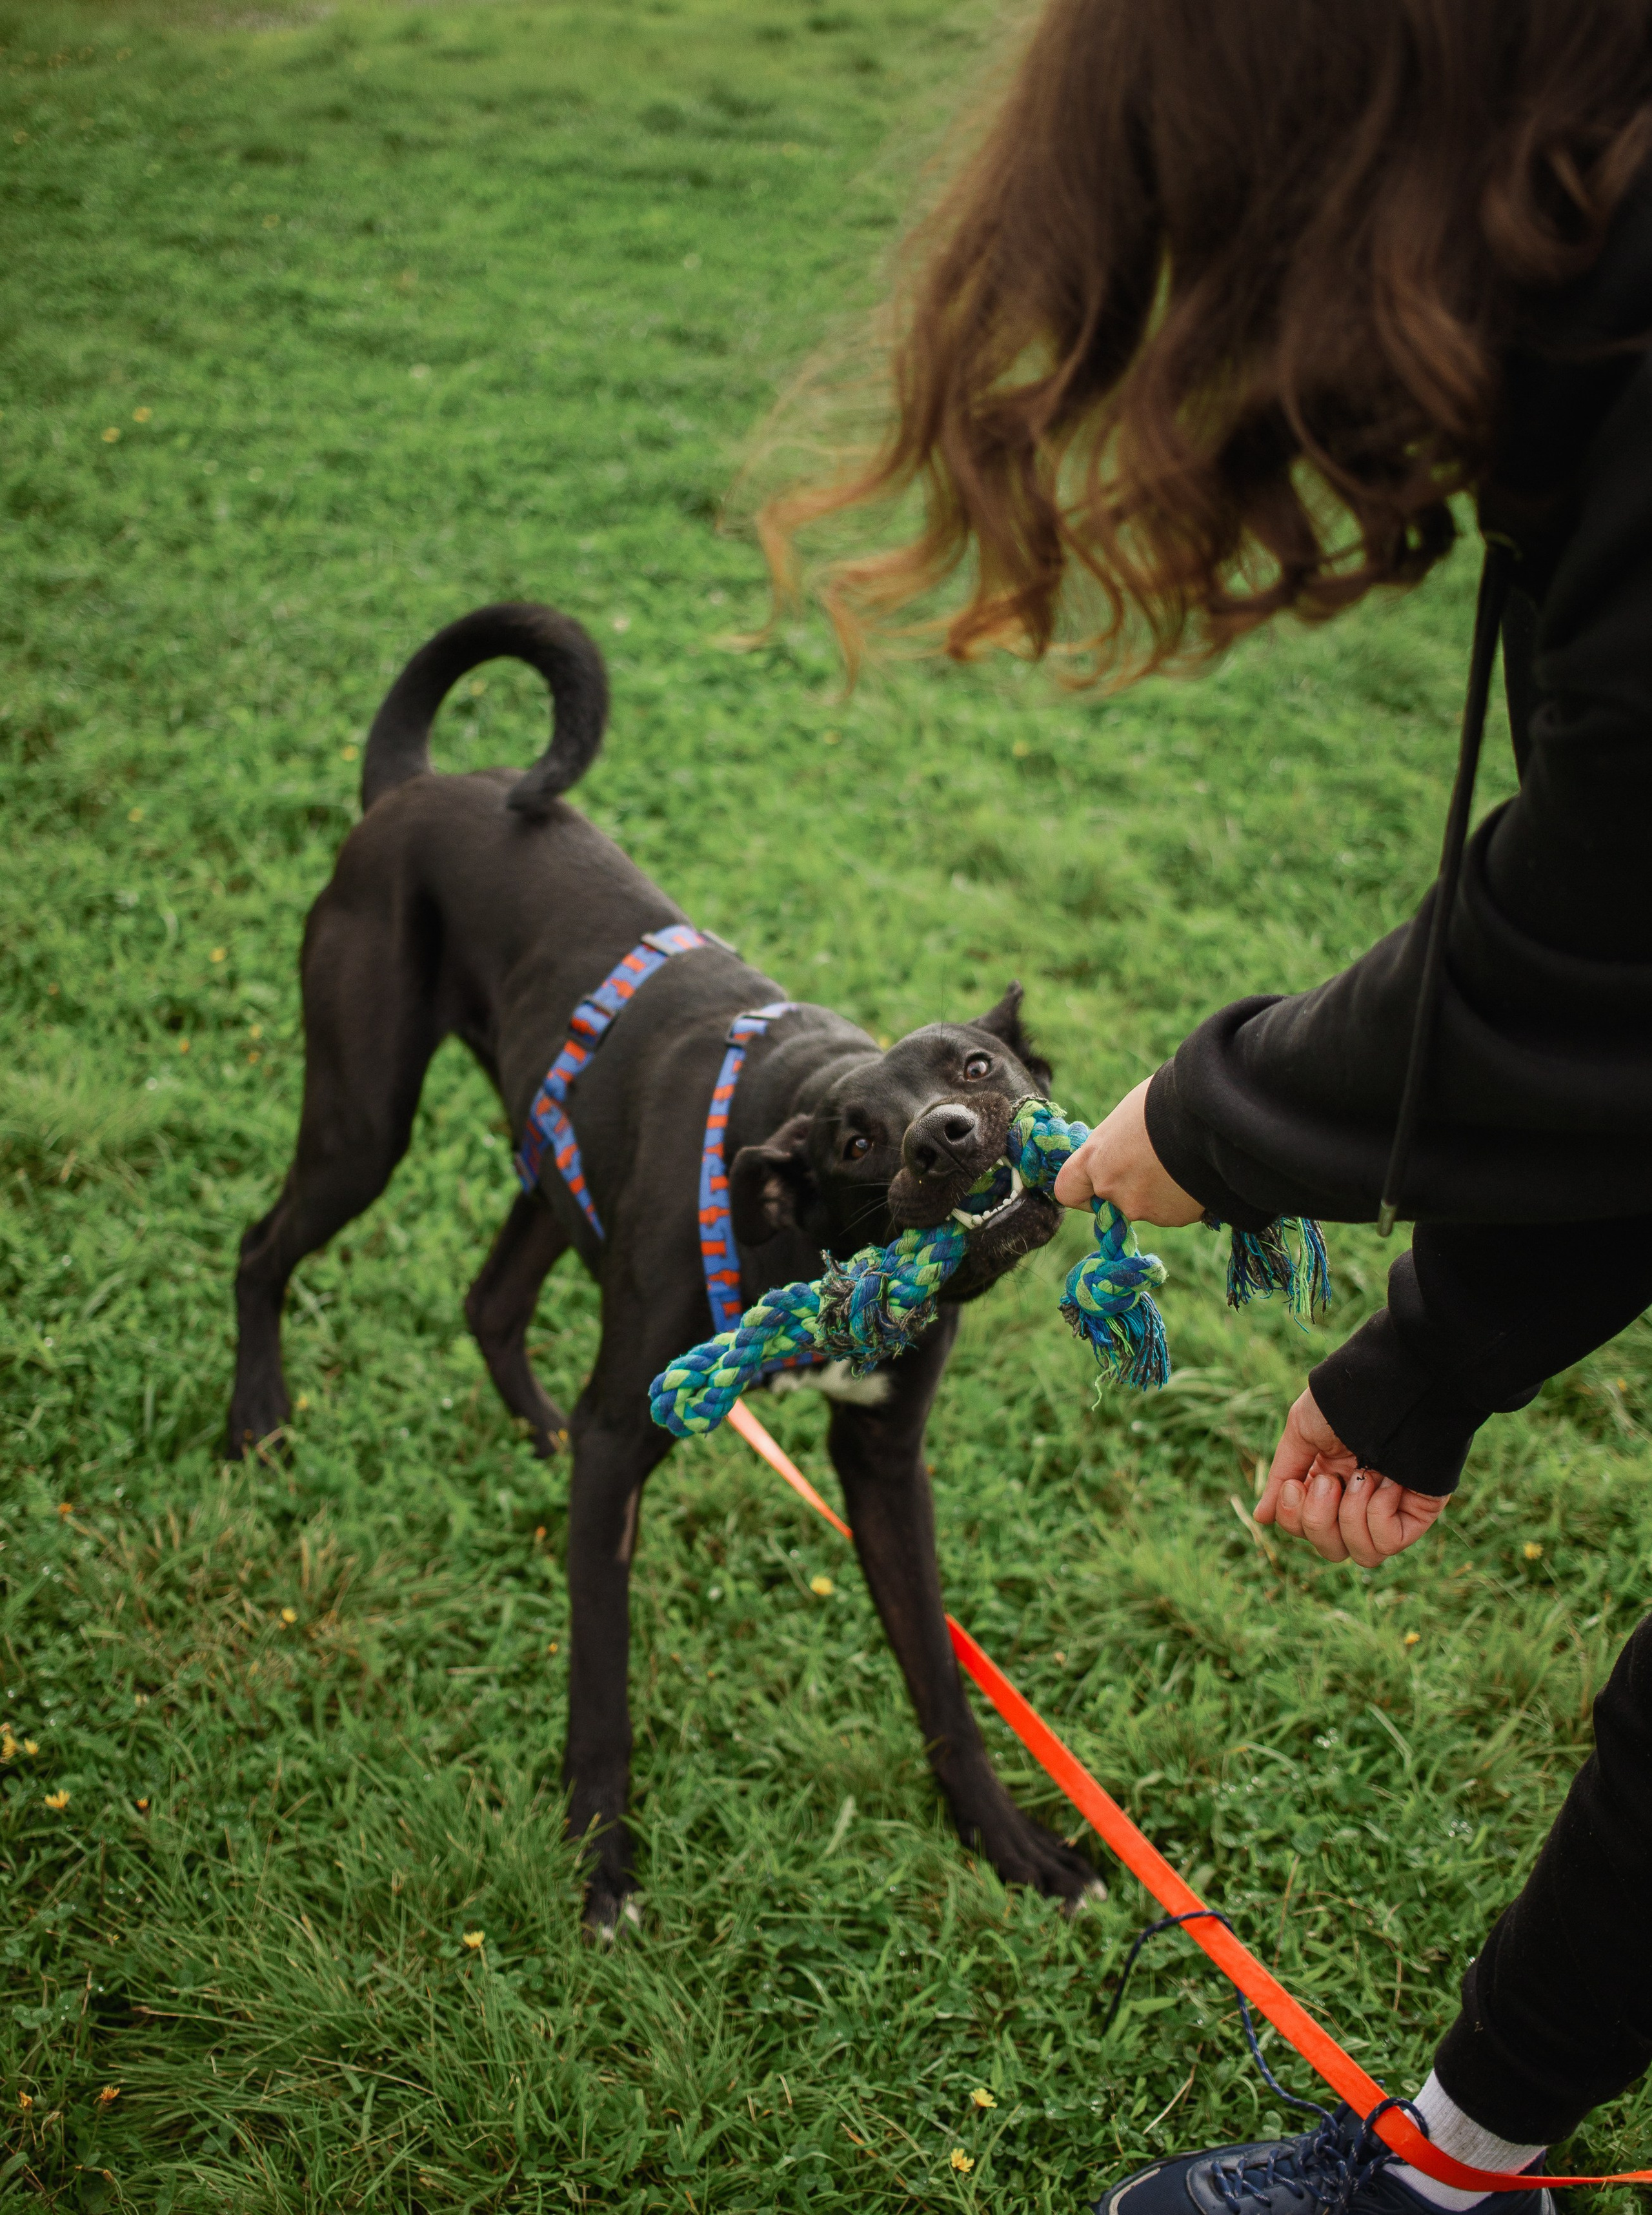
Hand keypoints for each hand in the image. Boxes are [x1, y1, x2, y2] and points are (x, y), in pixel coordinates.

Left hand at [1051, 1079, 1203, 1224]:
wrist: (1211, 1118)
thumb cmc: (1168, 1101)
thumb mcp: (1131, 1114)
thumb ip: (1118, 1141)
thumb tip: (1124, 1145)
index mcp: (1096, 1157)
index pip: (1068, 1190)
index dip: (1082, 1189)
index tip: (1097, 1180)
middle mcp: (1112, 1188)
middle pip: (1113, 1198)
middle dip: (1132, 1185)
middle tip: (1156, 1160)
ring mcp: (1142, 1207)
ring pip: (1147, 1205)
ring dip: (1161, 1190)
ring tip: (1184, 1160)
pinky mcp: (1173, 1218)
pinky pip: (1175, 1210)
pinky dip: (1183, 1198)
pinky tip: (1197, 1173)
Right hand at [1254, 1389, 1446, 1565]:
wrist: (1394, 1384)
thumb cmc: (1347, 1399)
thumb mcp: (1302, 1431)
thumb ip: (1285, 1474)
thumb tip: (1262, 1518)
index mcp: (1328, 1481)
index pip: (1303, 1527)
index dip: (1293, 1516)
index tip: (1296, 1484)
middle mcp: (1357, 1501)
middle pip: (1330, 1548)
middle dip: (1318, 1521)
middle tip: (1329, 1481)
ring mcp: (1389, 1509)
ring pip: (1362, 1556)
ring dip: (1350, 1518)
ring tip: (1362, 1478)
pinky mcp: (1417, 1512)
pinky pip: (1389, 1544)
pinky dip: (1379, 1515)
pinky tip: (1388, 1482)